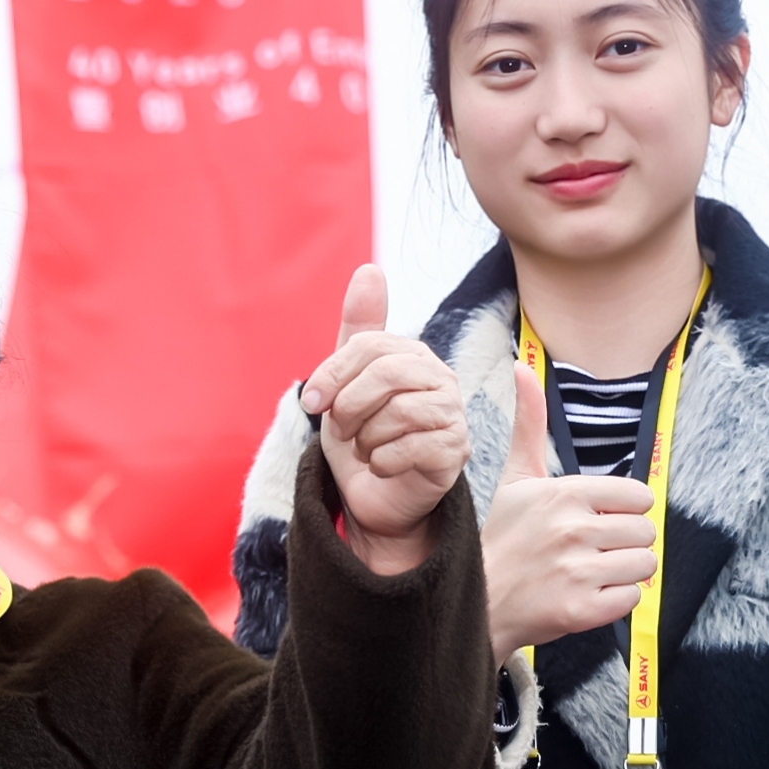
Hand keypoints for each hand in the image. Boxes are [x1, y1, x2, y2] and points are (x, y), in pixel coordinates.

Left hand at [302, 266, 467, 575]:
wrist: (374, 499)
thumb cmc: (361, 438)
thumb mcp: (346, 383)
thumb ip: (358, 330)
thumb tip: (370, 269)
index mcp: (413, 356)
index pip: (370, 346)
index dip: (333, 374)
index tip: (311, 404)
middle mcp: (441, 379)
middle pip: (386, 374)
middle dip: (349, 408)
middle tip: (342, 431)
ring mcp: (453, 415)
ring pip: (398, 413)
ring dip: (366, 440)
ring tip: (367, 450)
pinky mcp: (457, 452)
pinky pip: (410, 448)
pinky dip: (382, 462)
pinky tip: (383, 466)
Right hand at [481, 360, 657, 663]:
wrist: (475, 605)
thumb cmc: (502, 539)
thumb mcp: (516, 479)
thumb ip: (530, 424)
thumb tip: (522, 367)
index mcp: (563, 493)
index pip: (639, 497)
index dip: (623, 512)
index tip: (596, 523)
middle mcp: (571, 529)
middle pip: (646, 531)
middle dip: (626, 543)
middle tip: (592, 552)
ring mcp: (576, 571)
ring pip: (644, 565)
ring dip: (624, 573)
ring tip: (591, 574)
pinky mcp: (580, 610)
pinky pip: (632, 599)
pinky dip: (614, 601)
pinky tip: (586, 597)